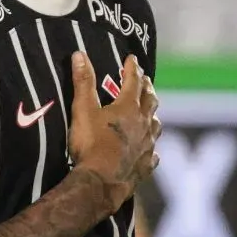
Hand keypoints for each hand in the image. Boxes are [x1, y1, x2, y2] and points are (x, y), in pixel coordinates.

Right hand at [68, 51, 161, 216]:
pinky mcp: (145, 165)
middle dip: (147, 88)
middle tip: (146, 81)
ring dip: (153, 115)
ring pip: (156, 125)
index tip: (132, 58)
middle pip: (150, 101)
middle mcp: (143, 124)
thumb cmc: (91, 143)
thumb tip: (80, 54)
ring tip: (152, 112)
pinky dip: (152, 148)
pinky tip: (152, 151)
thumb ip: (83, 81)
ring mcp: (147, 145)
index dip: (132, 68)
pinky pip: (153, 154)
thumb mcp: (83, 109)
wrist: (101, 182)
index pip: (133, 81)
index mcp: (128, 108)